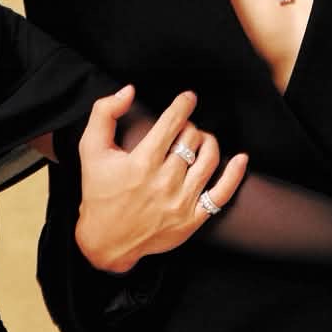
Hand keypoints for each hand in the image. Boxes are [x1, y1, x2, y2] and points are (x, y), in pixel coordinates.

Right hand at [74, 86, 248, 272]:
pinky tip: (241, 159)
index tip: (188, 97)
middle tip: (182, 130)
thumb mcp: (90, 150)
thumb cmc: (98, 192)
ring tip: (200, 141)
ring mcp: (180, 202)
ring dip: (208, 142)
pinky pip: (222, 193)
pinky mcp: (192, 220)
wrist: (106, 241)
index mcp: (142, 161)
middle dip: (189, 127)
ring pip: (209, 158)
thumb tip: (129, 90)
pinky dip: (235, 174)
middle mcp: (164, 181)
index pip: (172, 122)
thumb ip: (104, 113)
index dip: (183, 104)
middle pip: (192, 138)